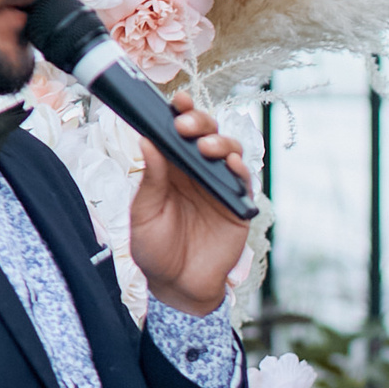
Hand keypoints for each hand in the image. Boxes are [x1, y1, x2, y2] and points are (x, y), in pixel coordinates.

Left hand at [130, 93, 255, 316]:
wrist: (177, 286)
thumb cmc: (155, 249)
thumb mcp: (145, 213)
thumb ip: (151, 179)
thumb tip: (147, 140)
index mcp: (171, 167)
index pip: (177, 131)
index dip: (179, 112)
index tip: (175, 100)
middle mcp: (197, 171)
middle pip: (206, 133)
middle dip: (199, 121)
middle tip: (186, 125)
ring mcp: (220, 186)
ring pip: (228, 151)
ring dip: (220, 142)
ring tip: (206, 147)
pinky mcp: (238, 205)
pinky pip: (244, 181)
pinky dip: (240, 170)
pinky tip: (232, 166)